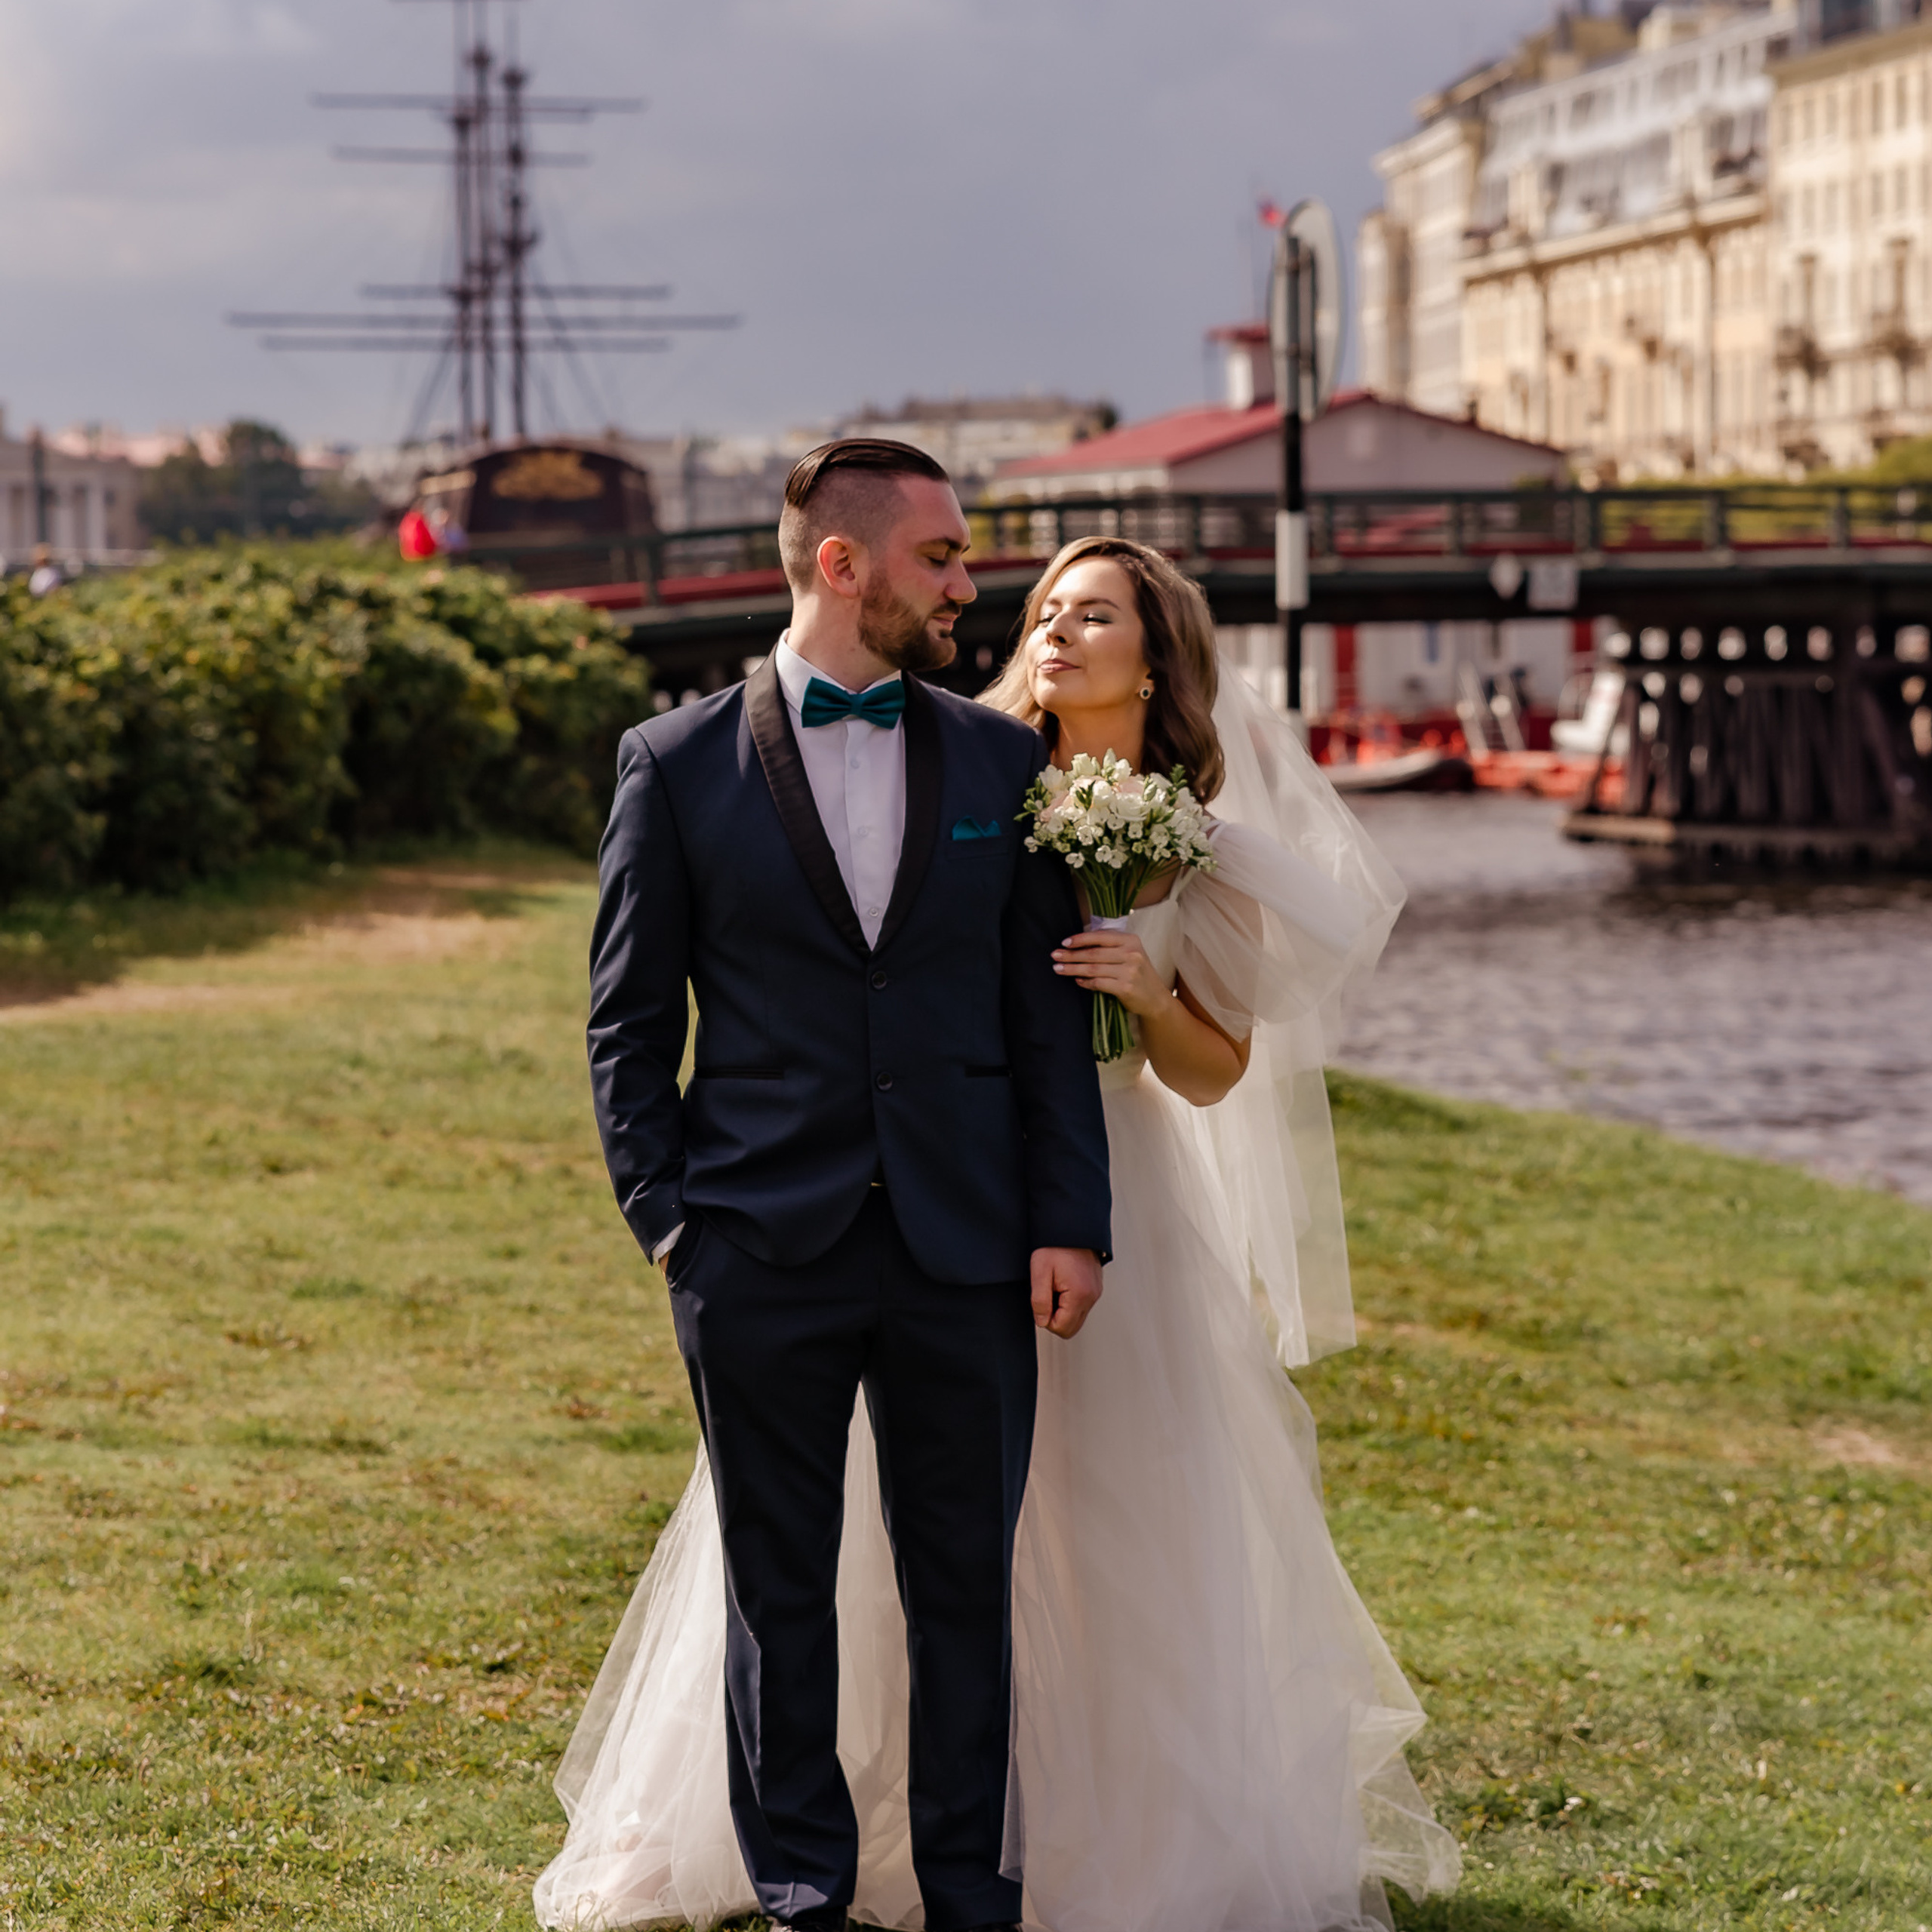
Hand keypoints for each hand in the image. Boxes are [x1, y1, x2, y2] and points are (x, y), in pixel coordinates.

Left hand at [1031, 1247, 1103, 1338]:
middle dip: (1056, 1317)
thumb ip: (1040, 1301)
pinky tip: (1063, 1284)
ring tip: (1055, 1287)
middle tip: (1048, 1295)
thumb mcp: (1040, 1271)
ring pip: (1077, 1317)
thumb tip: (1042, 1321)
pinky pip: (1082, 1306)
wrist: (1071, 1228)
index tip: (1042, 1300)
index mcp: (1080, 1295)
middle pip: (1072, 1328)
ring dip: (1063, 1309)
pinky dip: (1070, 1301)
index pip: (1063, 1328)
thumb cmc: (1055, 1246)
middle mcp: (1092, 1296)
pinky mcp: (1095, 1287)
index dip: (1046, 1319)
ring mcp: (1096, 1292)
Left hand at [1051, 928, 1168, 1017]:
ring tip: (1058, 969)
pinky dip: (1085, 982)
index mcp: (1131, 940)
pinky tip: (1077, 981)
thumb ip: (1111, 946)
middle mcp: (1131, 954)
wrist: (1156, 998)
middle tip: (1055, 955)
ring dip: (1072, 969)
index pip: (1100, 936)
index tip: (1065, 942)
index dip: (1080, 939)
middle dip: (1071, 955)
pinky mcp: (1125, 988)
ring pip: (1093, 968)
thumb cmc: (1139, 973)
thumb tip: (1080, 942)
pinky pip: (1098, 983)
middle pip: (1093, 953)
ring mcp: (1129, 971)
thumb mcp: (1131, 953)